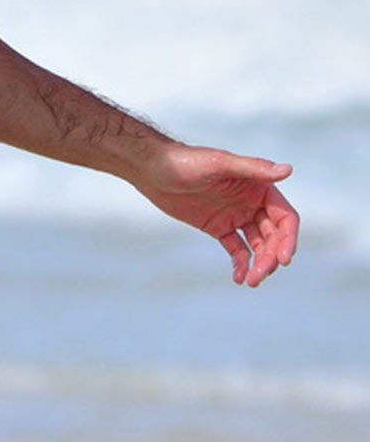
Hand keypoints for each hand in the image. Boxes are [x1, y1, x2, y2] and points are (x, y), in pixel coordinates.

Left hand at [135, 144, 298, 287]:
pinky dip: (241, 264)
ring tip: (251, 281)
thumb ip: (252, 168)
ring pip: (258, 246)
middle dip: (272, 257)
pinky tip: (239, 278)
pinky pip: (237, 250)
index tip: (284, 260)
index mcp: (258, 187)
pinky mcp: (219, 227)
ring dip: (260, 264)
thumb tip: (288, 170)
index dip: (289, 239)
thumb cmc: (185, 161)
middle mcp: (251, 202)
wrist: (152, 169)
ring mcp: (236, 216)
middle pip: (274, 236)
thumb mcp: (219, 164)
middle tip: (260, 275)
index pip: (285, 217)